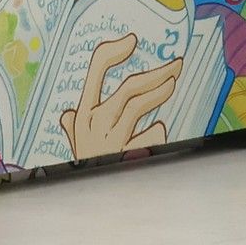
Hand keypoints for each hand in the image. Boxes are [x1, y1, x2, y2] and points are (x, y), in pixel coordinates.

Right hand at [59, 31, 182, 159]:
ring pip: (140, 106)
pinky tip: (161, 127)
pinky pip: (148, 136)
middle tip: (176, 64)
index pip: (96, 69)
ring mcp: (111, 138)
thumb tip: (68, 115)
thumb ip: (73, 126)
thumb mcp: (73, 144)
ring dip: (160, 93)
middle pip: (130, 87)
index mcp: (83, 112)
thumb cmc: (83, 165)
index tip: (132, 40)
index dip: (114, 51)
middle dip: (156, 73)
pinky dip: (156, 130)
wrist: (87, 203)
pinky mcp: (126, 154)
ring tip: (172, 84)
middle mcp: (96, 121)